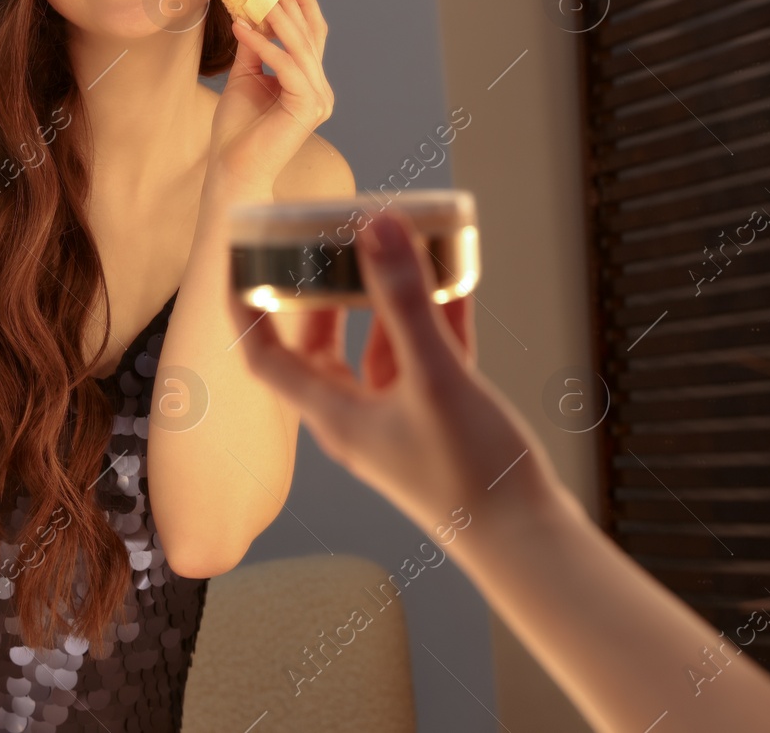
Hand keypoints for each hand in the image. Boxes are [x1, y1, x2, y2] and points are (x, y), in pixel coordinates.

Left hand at [208, 0, 334, 192]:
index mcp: (308, 83)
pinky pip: (287, 66)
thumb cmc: (236, 131)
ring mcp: (318, 99)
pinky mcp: (308, 108)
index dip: (302, 1)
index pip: (310, 34)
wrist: (233, 170)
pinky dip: (263, 45)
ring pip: (301, 47)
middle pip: (310, 34)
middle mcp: (319, 89)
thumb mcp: (243, 78)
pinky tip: (241, 28)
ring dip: (278, 15)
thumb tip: (249, 13)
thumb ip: (253, 49)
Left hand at [231, 210, 556, 533]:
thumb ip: (406, 303)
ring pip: (382, 346)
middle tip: (327, 241)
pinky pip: (428, 355)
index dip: (246, 307)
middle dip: (323, 292)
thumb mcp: (435, 378)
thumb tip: (377, 228)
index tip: (240, 257)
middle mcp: (360, 418)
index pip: (266, 357)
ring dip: (388, 299)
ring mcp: (403, 419)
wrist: (529, 542)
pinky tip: (453, 277)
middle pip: (321, 345)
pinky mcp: (443, 419)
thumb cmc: (472, 477)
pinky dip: (435, 317)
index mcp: (336, 416)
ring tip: (398, 246)